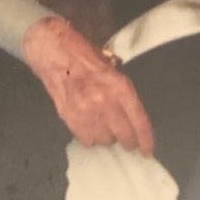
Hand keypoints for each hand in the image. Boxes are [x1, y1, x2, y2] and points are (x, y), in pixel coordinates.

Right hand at [21, 17, 154, 155]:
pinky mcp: (70, 119)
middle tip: (128, 142)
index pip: (138, 120)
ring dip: (107, 137)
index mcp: (119, 86)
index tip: (147, 149)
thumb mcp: (109, 65)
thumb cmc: (81, 52)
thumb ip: (120, 88)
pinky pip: (87, 140)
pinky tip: (90, 126)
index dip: (145, 138)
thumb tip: (129, 110)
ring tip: (105, 128)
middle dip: (128, 141)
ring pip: (105, 140)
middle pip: (124, 136)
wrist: (51, 51)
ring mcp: (86, 113)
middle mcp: (105, 102)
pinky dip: (90, 136)